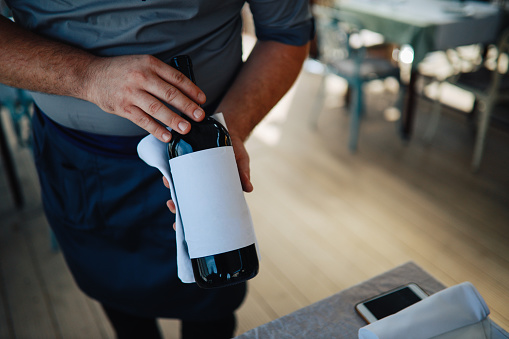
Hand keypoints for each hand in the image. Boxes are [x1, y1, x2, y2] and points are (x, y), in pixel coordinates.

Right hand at [85, 54, 205, 141]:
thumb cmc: (122, 71)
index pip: (176, 77)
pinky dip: (156, 129)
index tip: (202, 100)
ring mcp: (131, 93)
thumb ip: (161, 75)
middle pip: (169, 93)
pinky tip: (167, 136)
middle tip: (199, 116)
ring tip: (186, 129)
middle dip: (187, 106)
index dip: (191, 89)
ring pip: (156, 108)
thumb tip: (185, 93)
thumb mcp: (142, 63)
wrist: (91, 75)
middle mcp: (141, 77)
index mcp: (149, 64)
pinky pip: (143, 120)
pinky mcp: (122, 107)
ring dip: (173, 120)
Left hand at [161, 135, 252, 228]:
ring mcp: (193, 172)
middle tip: (172, 206)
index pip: (198, 209)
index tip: (177, 226)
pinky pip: (176, 168)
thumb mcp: (241, 161)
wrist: (229, 131)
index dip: (186, 219)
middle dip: (176, 206)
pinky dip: (170, 173)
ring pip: (178, 184)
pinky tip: (166, 175)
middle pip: (185, 199)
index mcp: (213, 190)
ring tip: (168, 186)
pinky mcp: (188, 158)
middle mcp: (201, 184)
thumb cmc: (236, 151)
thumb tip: (249, 189)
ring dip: (171, 187)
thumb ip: (243, 174)